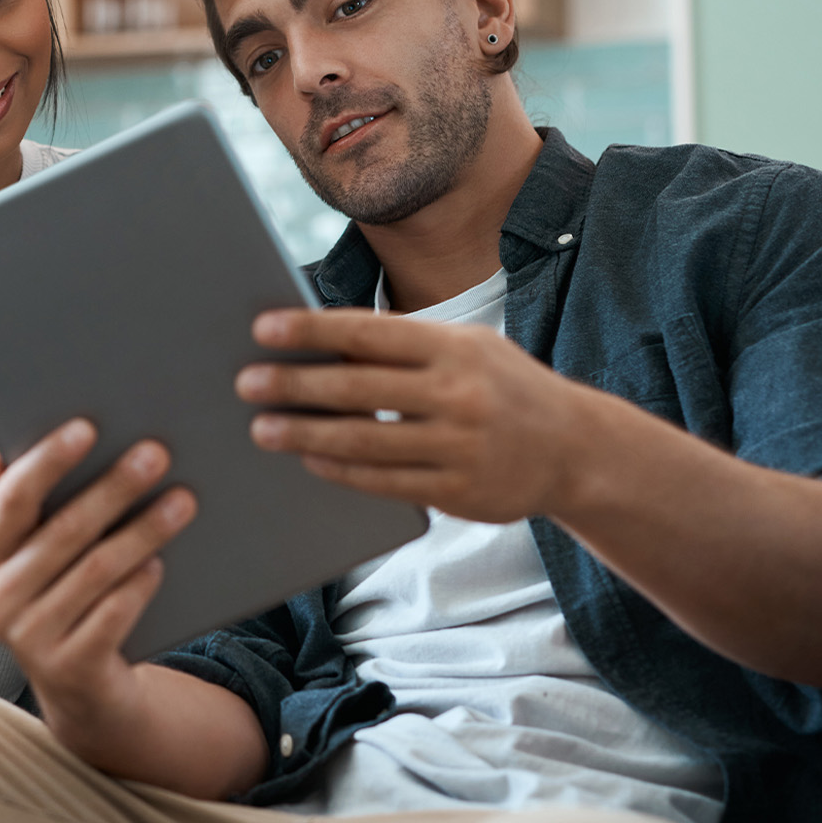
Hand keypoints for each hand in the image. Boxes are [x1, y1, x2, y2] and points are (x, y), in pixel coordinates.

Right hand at [0, 419, 196, 743]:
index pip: (11, 500)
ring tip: (181, 501)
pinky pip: (113, 615)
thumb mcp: (33, 553)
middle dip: (114, 487)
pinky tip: (160, 562)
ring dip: (143, 530)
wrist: (83, 688)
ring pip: (96, 570)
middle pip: (64, 531)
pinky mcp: (71, 670)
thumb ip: (13, 503)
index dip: (47, 460)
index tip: (87, 426)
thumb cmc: (60, 594)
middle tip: (156, 453)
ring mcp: (31, 641)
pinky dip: (139, 584)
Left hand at [237, 309, 605, 522]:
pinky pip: (384, 482)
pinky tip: (309, 459)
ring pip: (364, 441)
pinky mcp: (459, 494)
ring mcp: (460, 447)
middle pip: (358, 389)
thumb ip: (403, 345)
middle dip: (295, 385)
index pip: (369, 332)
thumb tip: (323, 342)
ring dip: (305, 434)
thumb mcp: (466, 348)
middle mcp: (458, 395)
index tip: (264, 328)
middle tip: (245, 383)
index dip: (313, 330)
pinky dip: (341, 470)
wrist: (576, 449)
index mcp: (454, 347)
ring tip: (262, 428)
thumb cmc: (501, 386)